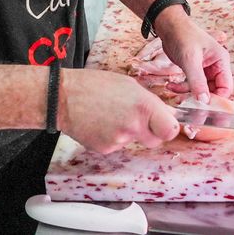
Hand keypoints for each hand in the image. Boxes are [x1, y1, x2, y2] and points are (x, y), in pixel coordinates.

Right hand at [58, 68, 179, 153]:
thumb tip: (167, 114)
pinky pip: (117, 146)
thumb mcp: (129, 85)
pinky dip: (112, 137)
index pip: (171, 130)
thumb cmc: (95, 85)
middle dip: (150, 132)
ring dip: (128, 132)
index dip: (169, 128)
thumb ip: (150, 102)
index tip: (165, 124)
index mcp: (143, 106)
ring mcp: (118, 140)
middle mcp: (133, 126)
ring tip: (111, 116)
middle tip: (136, 119)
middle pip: (155, 141)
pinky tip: (101, 123)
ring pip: (133, 141)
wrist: (62, 97)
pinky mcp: (105, 149)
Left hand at [156, 8, 232, 102]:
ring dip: (186, 91)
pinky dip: (181, 87)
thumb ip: (197, 81)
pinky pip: (191, 85)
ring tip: (173, 87)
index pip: (226, 87)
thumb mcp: (190, 59)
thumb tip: (204, 101)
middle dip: (199, 96)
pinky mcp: (194, 70)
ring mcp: (205, 69)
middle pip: (213, 91)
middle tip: (185, 100)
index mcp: (221, 61)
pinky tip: (171, 84)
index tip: (204, 106)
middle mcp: (216, 66)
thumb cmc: (183, 36)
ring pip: (200, 90)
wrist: (169, 27)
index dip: (217, 98)